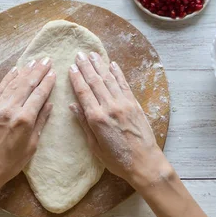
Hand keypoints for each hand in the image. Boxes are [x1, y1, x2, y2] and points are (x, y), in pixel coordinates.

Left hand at [0, 58, 55, 196]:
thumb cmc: (10, 162)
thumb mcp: (31, 145)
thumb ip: (40, 122)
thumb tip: (49, 104)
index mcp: (24, 119)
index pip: (39, 94)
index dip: (47, 82)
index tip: (53, 72)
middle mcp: (10, 109)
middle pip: (27, 84)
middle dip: (38, 71)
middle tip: (46, 59)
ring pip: (13, 84)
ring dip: (25, 71)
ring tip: (34, 62)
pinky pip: (0, 89)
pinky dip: (8, 78)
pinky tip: (15, 71)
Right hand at [68, 52, 170, 188]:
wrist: (144, 162)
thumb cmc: (117, 160)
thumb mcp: (95, 146)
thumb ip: (84, 124)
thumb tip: (73, 106)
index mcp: (97, 118)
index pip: (84, 92)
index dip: (76, 78)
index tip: (71, 67)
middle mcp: (110, 107)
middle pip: (95, 82)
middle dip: (86, 67)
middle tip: (79, 54)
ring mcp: (124, 104)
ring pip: (109, 80)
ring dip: (100, 65)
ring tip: (93, 54)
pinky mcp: (134, 104)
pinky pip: (124, 85)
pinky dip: (118, 73)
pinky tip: (112, 65)